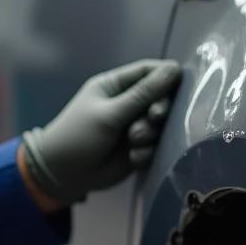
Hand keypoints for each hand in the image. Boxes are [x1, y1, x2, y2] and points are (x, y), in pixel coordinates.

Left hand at [20, 59, 180, 204]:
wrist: (63, 175)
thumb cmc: (79, 136)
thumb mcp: (110, 113)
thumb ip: (143, 94)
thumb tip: (174, 69)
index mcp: (115, 86)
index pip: (148, 72)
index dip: (166, 75)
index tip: (183, 82)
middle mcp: (127, 104)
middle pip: (159, 98)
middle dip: (159, 108)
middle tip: (154, 117)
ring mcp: (133, 126)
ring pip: (159, 125)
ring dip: (150, 133)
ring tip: (134, 141)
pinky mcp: (138, 148)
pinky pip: (155, 146)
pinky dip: (147, 151)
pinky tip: (133, 158)